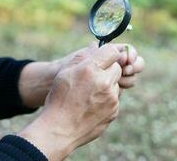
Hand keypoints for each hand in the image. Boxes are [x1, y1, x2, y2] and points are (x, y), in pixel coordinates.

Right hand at [19, 42, 143, 107]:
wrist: (59, 129)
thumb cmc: (59, 99)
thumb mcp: (65, 72)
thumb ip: (83, 57)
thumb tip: (96, 46)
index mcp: (90, 70)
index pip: (112, 52)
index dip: (107, 54)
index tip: (103, 58)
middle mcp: (104, 83)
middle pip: (117, 68)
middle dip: (108, 70)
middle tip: (94, 77)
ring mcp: (112, 98)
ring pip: (116, 84)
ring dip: (108, 85)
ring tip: (91, 94)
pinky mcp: (114, 111)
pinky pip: (115, 98)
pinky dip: (107, 99)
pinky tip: (93, 105)